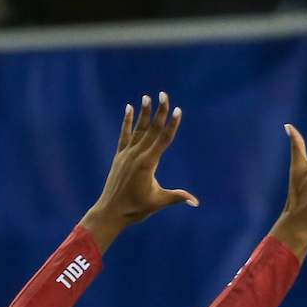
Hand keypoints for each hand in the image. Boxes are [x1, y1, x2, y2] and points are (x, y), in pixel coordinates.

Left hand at [81, 93, 197, 253]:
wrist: (111, 211)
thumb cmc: (136, 208)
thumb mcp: (158, 202)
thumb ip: (177, 197)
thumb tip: (195, 202)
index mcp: (148, 163)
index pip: (163, 140)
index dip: (172, 124)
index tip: (177, 110)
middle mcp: (137, 155)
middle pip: (152, 129)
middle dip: (160, 111)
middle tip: (164, 95)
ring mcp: (127, 154)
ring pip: (138, 129)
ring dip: (144, 113)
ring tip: (147, 97)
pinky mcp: (120, 156)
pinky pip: (124, 135)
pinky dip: (126, 122)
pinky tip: (128, 108)